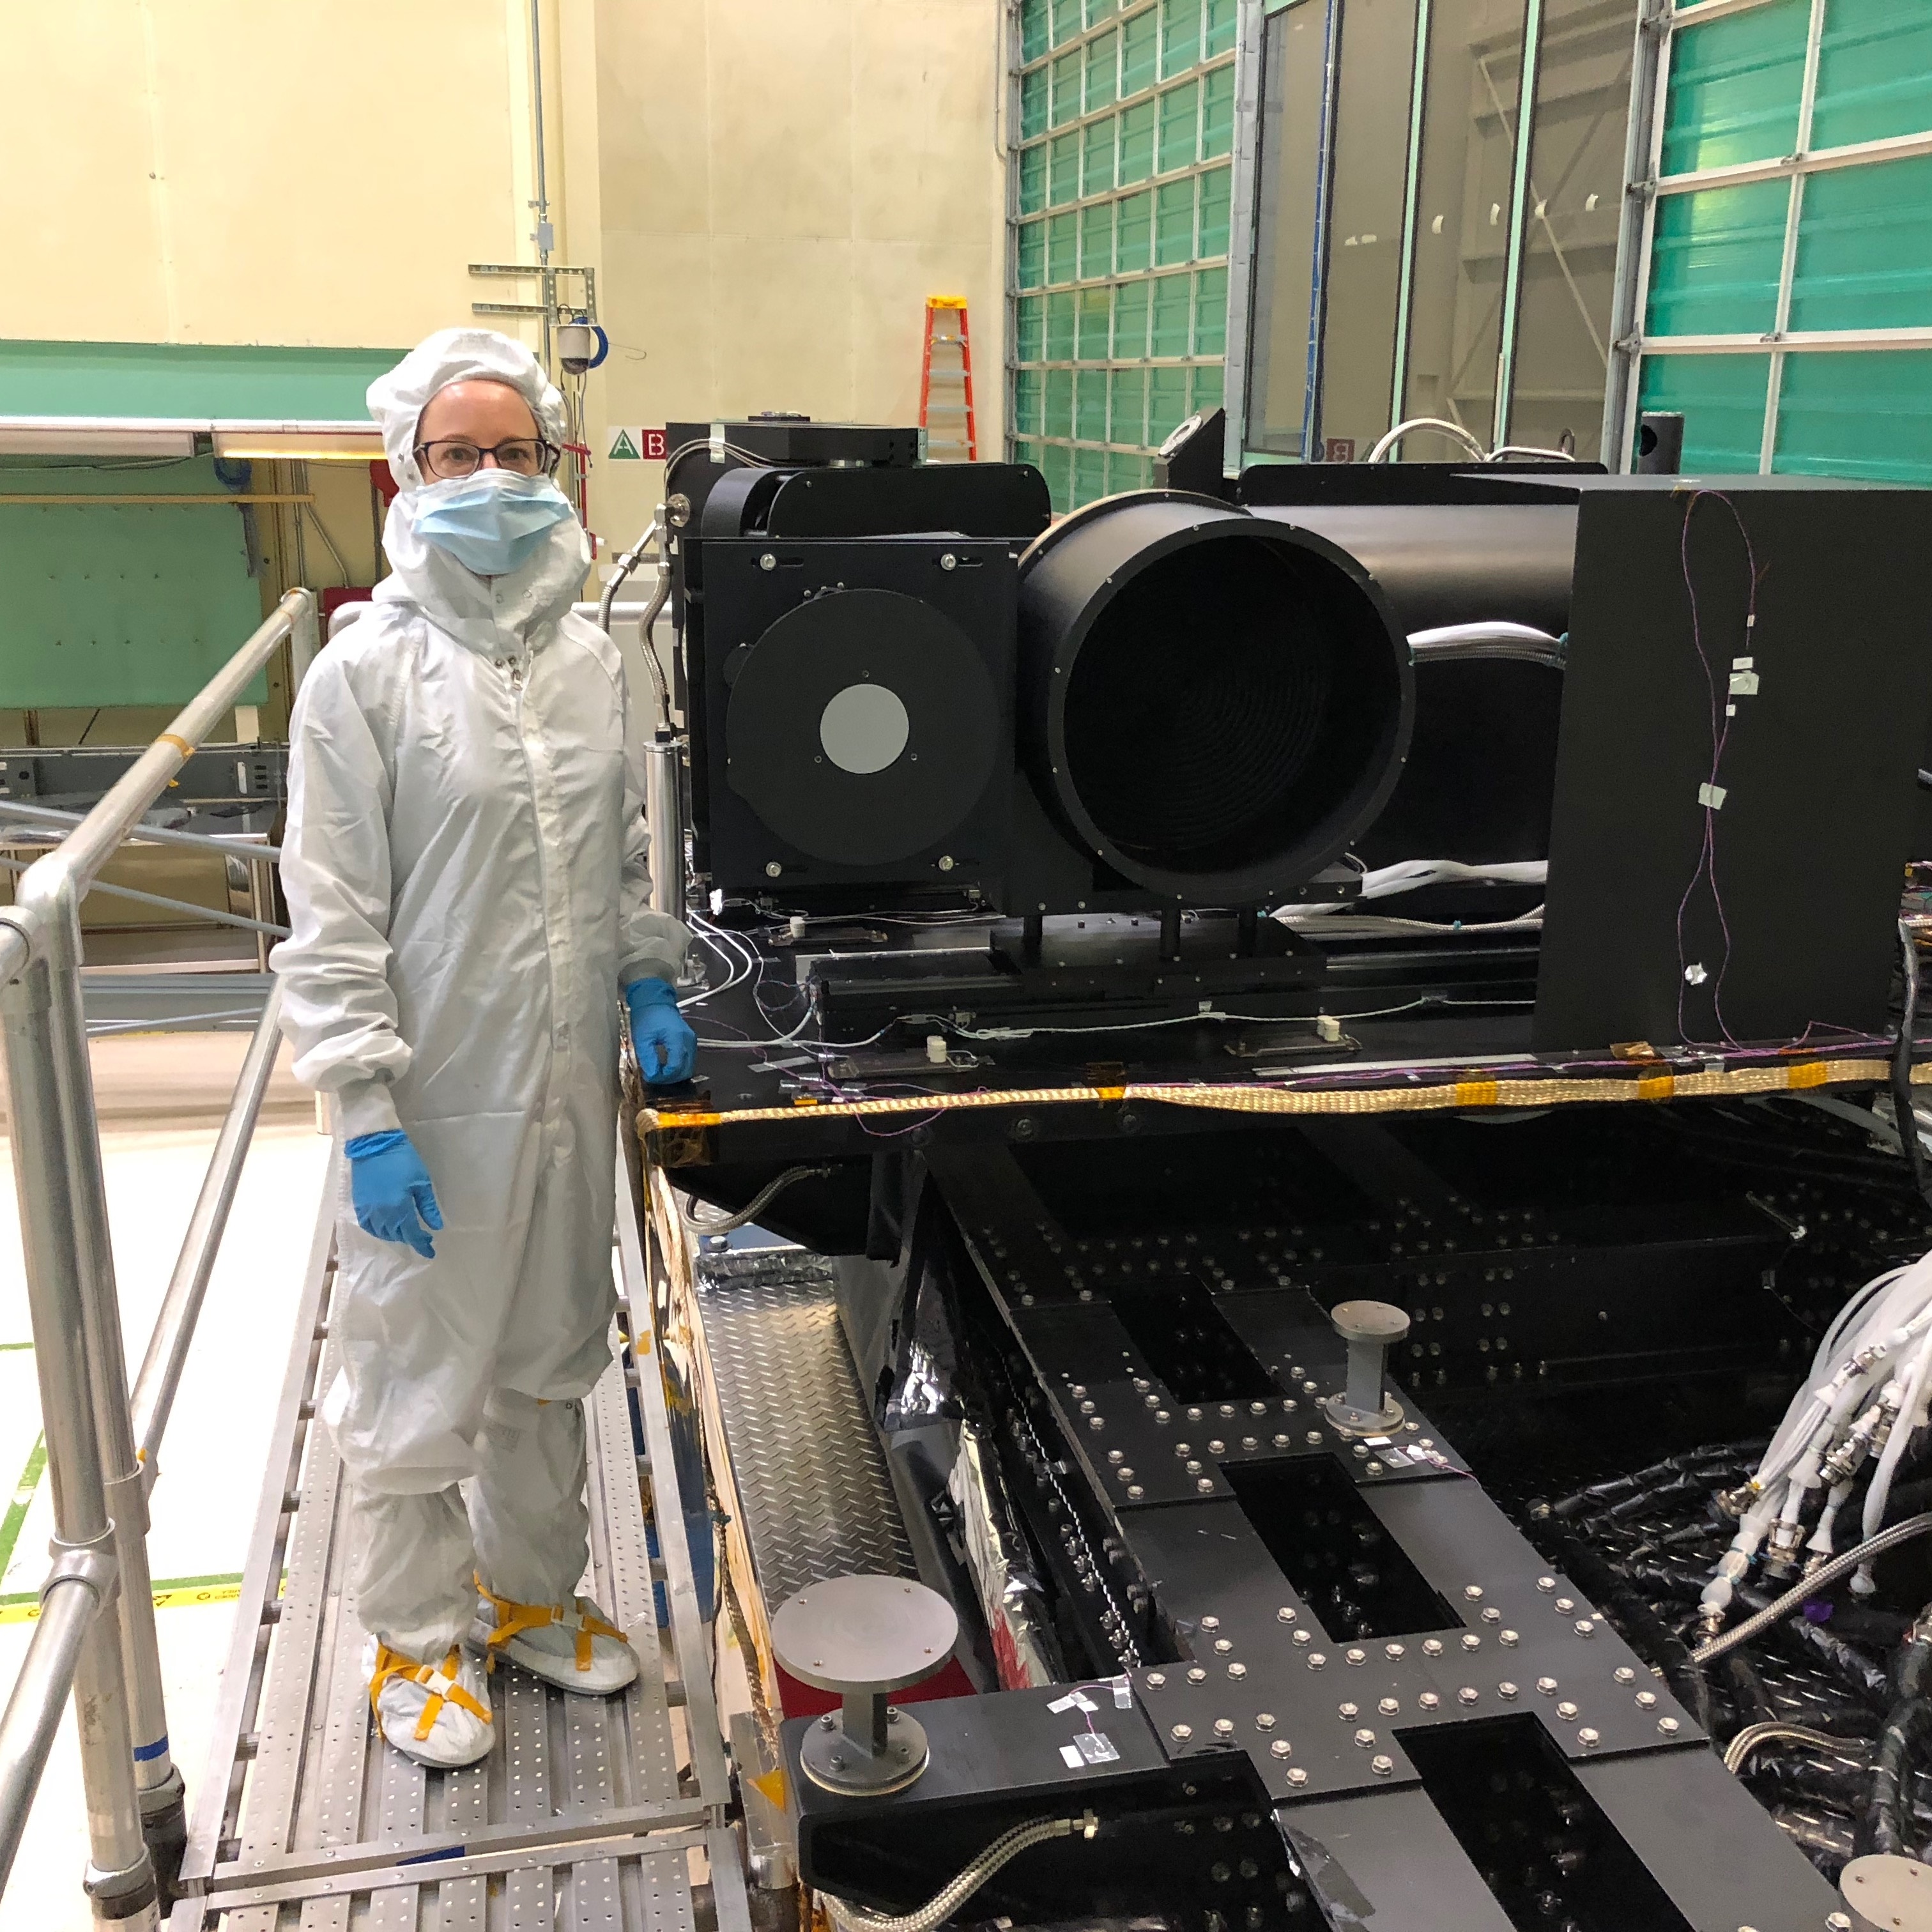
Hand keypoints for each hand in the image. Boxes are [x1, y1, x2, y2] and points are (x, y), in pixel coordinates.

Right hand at [344, 1130, 443, 1256]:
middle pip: (397, 1235)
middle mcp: (381, 1214)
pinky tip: (386, 1227)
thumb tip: (436, 1226)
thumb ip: (428, 1206)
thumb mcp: (421, 1181)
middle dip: (410, 1238)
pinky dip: (379, 1230)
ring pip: (382, 1233)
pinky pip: (369, 1226)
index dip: (422, 1244)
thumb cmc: (402, 1160)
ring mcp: (368, 1210)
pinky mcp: (358, 1205)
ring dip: (395, 1236)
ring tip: (406, 1232)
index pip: (412, 1234)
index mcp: (399, 1208)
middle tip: (423, 1237)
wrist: (373, 1144)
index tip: (431, 1250)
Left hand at [625, 977, 696, 1084]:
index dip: (664, 1077)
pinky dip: (678, 1066)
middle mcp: (689, 1040)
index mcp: (678, 1038)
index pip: (676, 1067)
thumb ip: (648, 1058)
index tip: (650, 1077)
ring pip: (689, 1066)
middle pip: (686, 1069)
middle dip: (670, 1078)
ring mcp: (692, 1040)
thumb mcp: (642, 1038)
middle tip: (655, 1077)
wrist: (654, 1000)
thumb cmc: (647, 1017)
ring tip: (659, 1072)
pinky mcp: (690, 1040)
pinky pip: (688, 1060)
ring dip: (675, 1073)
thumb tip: (653, 1075)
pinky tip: (665, 1065)